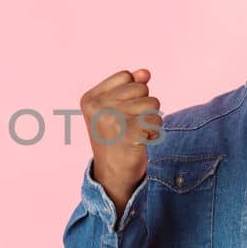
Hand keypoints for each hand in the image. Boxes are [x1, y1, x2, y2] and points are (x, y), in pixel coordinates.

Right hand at [79, 69, 161, 210]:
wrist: (113, 174)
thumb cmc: (115, 138)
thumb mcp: (116, 109)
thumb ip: (130, 86)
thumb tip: (145, 72)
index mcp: (90, 98)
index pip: (126, 76)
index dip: (132, 93)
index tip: (120, 113)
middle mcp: (97, 107)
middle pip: (141, 87)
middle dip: (143, 105)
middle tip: (129, 125)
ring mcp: (112, 120)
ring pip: (152, 102)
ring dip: (150, 119)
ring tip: (135, 133)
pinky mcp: (129, 133)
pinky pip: (157, 119)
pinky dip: (154, 131)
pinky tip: (141, 141)